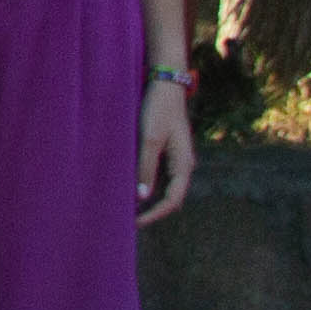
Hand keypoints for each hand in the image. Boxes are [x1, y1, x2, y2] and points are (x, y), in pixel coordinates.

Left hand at [137, 77, 196, 223]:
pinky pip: (158, 175)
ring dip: (148, 199)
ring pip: (164, 187)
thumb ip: (146, 167)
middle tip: (128, 220)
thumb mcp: (149, 139)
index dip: (155, 214)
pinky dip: (146, 184)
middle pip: (170, 197)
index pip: (172, 200)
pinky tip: (130, 187)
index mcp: (184, 165)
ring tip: (126, 208)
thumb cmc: (158, 110)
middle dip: (152, 210)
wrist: (165, 86)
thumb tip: (142, 197)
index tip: (136, 223)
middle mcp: (182, 166)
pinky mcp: (166, 152)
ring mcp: (175, 159)